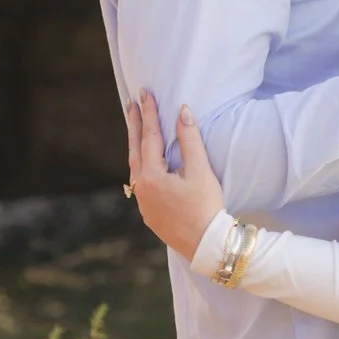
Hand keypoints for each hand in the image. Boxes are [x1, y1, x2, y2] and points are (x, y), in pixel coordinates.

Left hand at [124, 92, 225, 258]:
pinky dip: (141, 165)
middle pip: (135, 149)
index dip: (148, 113)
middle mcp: (142, 188)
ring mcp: (143, 202)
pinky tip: (145, 162)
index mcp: (152, 176)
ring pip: (135, 166)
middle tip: (130, 103)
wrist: (207, 245)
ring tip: (135, 128)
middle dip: (134, 124)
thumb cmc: (206, 206)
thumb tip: (183, 111)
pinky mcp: (149, 213)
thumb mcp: (201, 171)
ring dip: (135, 145)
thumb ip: (190, 139)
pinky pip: (140, 182)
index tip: (145, 93)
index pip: (149, 137)